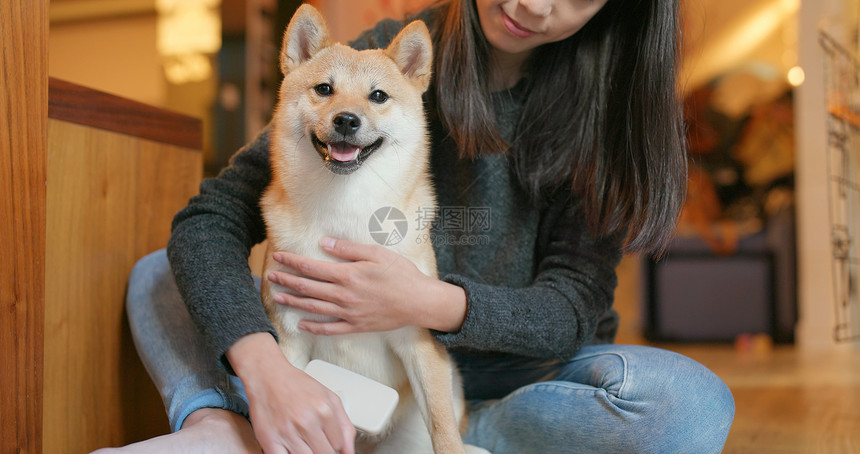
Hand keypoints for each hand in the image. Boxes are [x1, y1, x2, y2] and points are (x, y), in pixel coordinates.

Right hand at [226, 332, 355, 453]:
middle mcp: (307, 422)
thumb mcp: (329, 398)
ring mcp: (288, 433)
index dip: (333, 441)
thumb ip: (344, 425)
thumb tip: (349, 451)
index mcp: (324, 411)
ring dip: (306, 452)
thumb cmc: (297, 386)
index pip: (339, 444)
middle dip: (321, 448)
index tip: (325, 435)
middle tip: (313, 436)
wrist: (267, 376)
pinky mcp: (269, 440)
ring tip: (301, 438)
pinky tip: (290, 447)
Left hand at [266, 237, 466, 334]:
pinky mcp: (356, 326)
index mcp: (348, 275)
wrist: (419, 302)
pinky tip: (301, 324)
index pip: (311, 267)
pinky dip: (313, 327)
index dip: (292, 262)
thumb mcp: (377, 253)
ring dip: (294, 302)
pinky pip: (330, 329)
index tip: (278, 257)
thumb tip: (324, 242)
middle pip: (307, 288)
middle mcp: (344, 295)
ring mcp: (348, 312)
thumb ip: (348, 249)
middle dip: (287, 280)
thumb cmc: (401, 274)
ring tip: (278, 297)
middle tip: (271, 276)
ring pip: (314, 308)